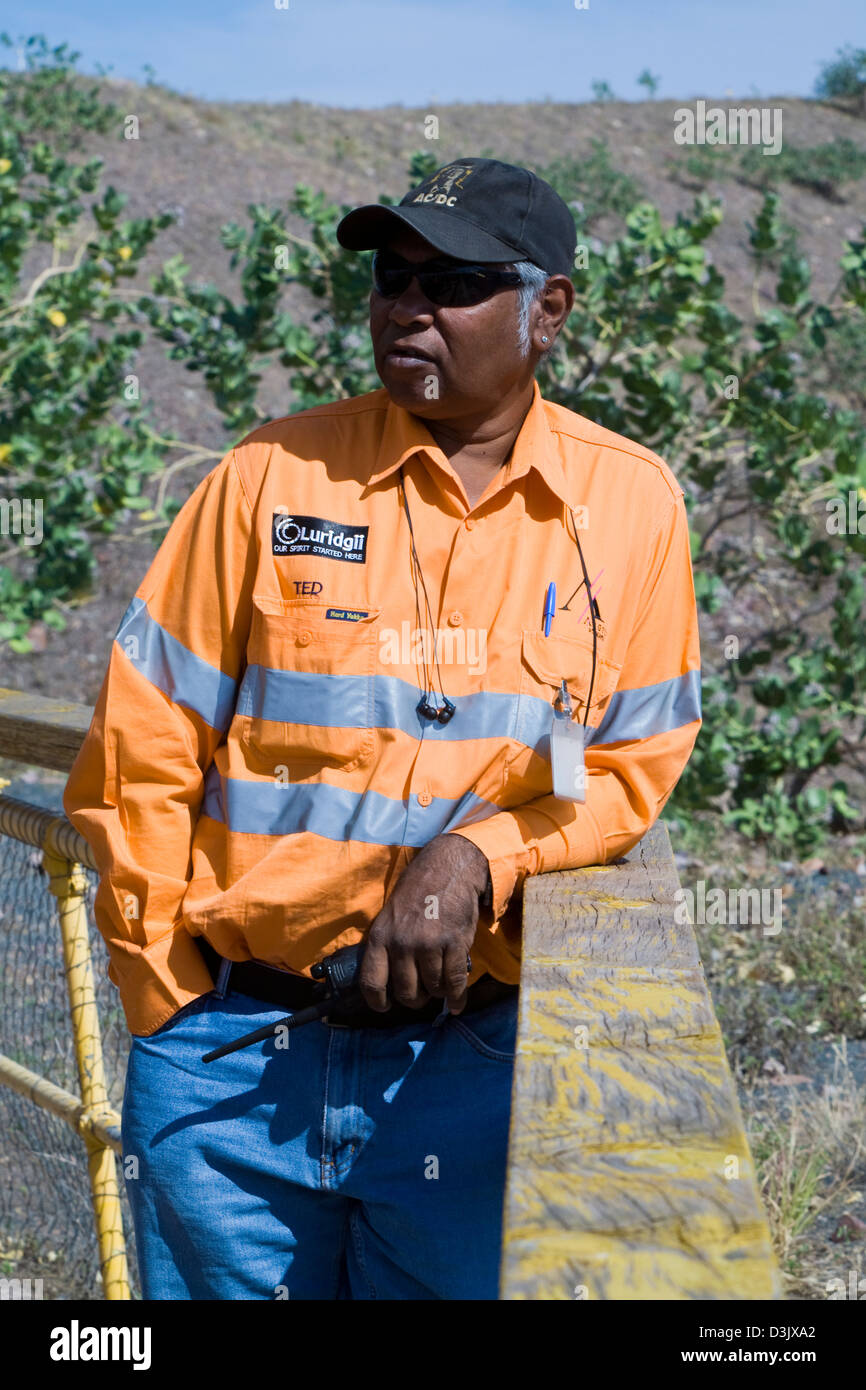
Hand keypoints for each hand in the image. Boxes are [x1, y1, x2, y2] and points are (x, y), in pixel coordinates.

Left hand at [359, 833, 488, 1014]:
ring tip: (440, 985)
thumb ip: (387, 943)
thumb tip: (388, 978)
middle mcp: (403, 943)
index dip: (378, 1001)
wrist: (449, 868)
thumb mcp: (390, 913)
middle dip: (415, 999)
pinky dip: (457, 997)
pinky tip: (457, 1002)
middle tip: (421, 994)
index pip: (372, 981)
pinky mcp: (455, 943)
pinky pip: (455, 981)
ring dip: (438, 992)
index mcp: (381, 936)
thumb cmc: (418, 890)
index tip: (385, 1006)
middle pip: (406, 992)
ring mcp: (429, 944)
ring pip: (433, 988)